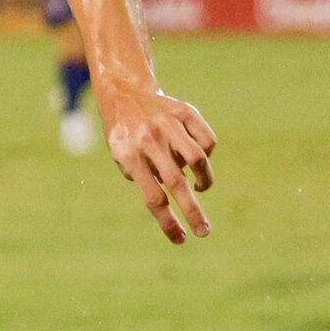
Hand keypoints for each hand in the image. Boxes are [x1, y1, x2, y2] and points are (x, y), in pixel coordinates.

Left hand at [99, 84, 217, 244]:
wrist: (124, 91)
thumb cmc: (124, 134)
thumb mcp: (121, 156)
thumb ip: (143, 177)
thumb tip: (171, 198)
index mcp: (130, 155)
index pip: (152, 198)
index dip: (168, 222)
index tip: (181, 239)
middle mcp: (149, 140)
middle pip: (176, 183)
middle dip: (193, 212)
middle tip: (205, 231)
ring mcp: (168, 124)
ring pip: (198, 159)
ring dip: (204, 179)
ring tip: (201, 188)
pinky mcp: (185, 111)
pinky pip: (206, 139)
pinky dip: (207, 153)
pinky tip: (198, 159)